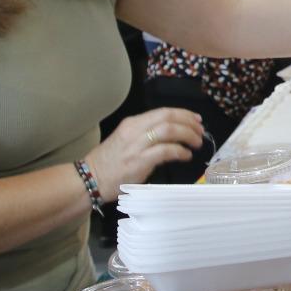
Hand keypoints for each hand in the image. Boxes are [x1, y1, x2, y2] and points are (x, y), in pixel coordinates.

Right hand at [85, 108, 204, 197]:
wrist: (90, 179)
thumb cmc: (109, 163)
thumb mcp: (126, 140)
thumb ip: (146, 135)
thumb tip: (172, 136)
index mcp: (132, 123)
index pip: (163, 111)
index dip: (184, 114)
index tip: (196, 120)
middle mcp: (135, 130)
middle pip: (169, 117)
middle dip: (189, 123)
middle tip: (200, 132)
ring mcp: (137, 145)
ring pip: (169, 131)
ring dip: (188, 135)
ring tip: (196, 143)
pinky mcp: (140, 161)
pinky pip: (166, 151)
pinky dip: (180, 152)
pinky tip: (185, 156)